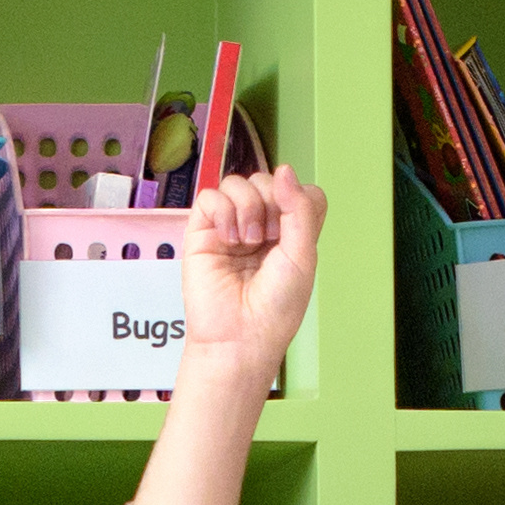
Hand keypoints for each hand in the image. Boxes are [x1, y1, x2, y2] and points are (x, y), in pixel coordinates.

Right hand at [170, 170, 318, 372]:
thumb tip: (285, 169)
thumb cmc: (276, 307)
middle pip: (268, 181)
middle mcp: (261, 225)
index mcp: (291, 232)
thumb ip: (300, 209)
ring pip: (238, 182)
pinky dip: (223, 212)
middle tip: (269, 238)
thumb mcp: (302, 255)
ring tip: (247, 242)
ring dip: (247, 208)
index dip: (297, 198)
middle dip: (271, 204)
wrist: (240, 335)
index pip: (298, 190)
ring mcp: (231, 227)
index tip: (293, 228)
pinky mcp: (202, 232)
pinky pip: (210, 197)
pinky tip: (229, 239)